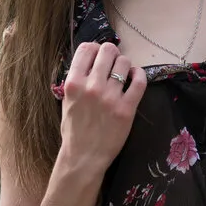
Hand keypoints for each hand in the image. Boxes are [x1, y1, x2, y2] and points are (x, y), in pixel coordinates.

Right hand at [60, 42, 146, 174]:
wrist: (84, 157)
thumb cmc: (74, 130)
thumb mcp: (66, 101)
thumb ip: (76, 81)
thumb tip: (90, 62)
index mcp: (73, 83)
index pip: (86, 49)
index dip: (94, 48)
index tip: (98, 55)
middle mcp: (91, 86)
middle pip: (108, 51)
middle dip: (112, 53)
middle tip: (113, 62)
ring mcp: (110, 97)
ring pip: (124, 62)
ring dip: (125, 64)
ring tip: (123, 72)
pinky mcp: (127, 108)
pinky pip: (139, 81)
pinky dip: (139, 74)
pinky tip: (135, 76)